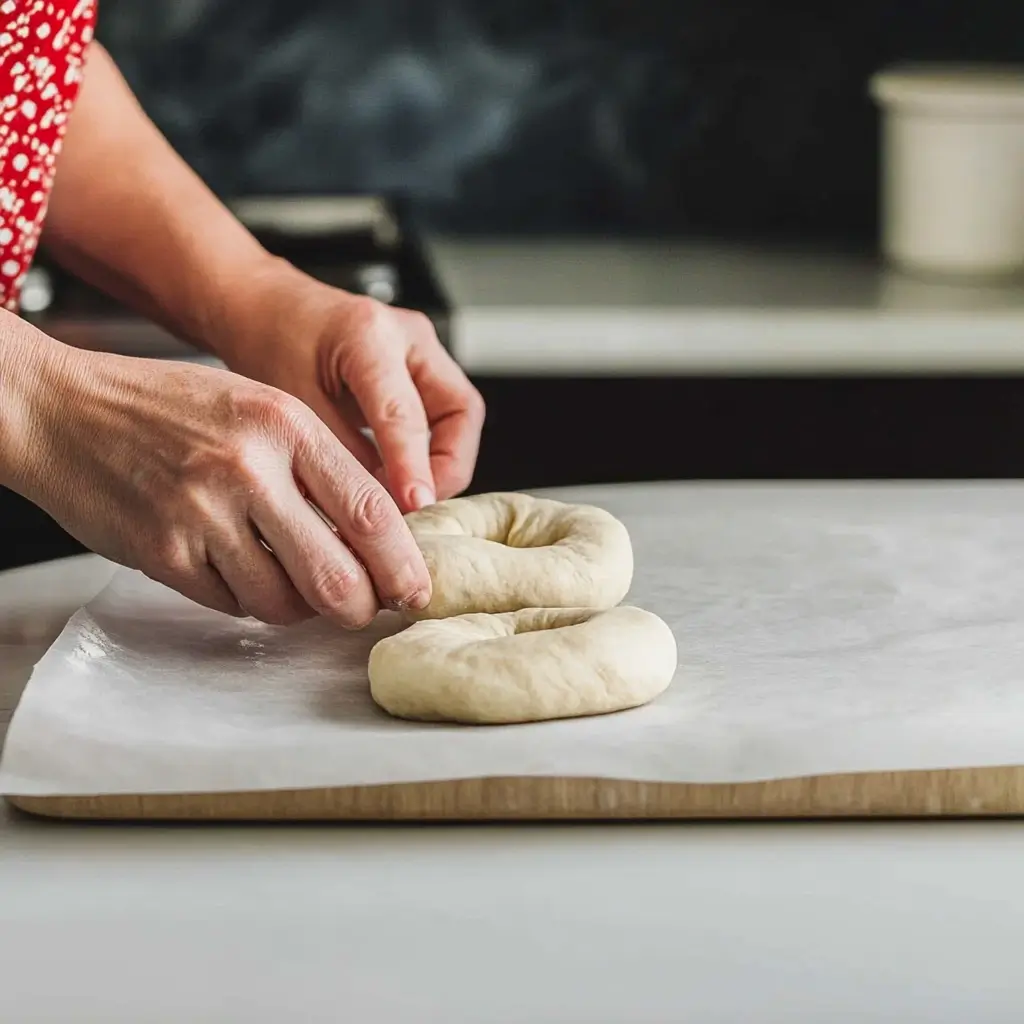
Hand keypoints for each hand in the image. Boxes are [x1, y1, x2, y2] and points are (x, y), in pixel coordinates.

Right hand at [12, 342, 431, 626]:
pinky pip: (231, 604)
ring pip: (283, 602)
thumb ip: (316, 465)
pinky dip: (248, 600)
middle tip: (366, 611)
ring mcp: (201, 514)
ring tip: (296, 585)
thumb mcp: (258, 405)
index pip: (370, 510)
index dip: (402, 563)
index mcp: (285, 425)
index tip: (415, 588)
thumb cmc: (167, 405)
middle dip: (362, 608)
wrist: (63, 409)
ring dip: (301, 609)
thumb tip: (375, 532)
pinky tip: (242, 573)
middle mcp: (248, 469)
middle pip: (336, 575)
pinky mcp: (163, 553)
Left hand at [215, 264, 484, 513]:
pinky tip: (398, 476)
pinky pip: (440, 417)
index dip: (412, 467)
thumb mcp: (293, 402)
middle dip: (449, 466)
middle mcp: (408, 337)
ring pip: (459, 416)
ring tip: (404, 494)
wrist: (264, 305)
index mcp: (369, 336)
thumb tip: (378, 503)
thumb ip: (340, 450)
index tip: (415, 506)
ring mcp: (419, 351)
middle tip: (417, 504)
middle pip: (461, 411)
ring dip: (442, 461)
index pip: (404, 414)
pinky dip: (428, 451)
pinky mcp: (418, 369)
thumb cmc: (270, 339)